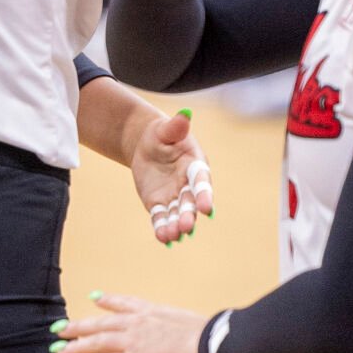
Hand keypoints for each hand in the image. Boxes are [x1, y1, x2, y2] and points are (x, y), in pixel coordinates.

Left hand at [51, 293, 208, 352]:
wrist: (208, 345)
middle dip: (79, 326)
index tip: (94, 298)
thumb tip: (183, 337)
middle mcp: (137, 324)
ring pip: (95, 343)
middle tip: (59, 328)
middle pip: (101, 323)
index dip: (108, 301)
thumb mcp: (189, 326)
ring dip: (74, 347)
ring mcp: (133, 342)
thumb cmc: (208, 339)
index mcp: (152, 313)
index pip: (125, 303)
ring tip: (57, 351)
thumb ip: (177, 330)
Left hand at [128, 107, 213, 244]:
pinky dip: (162, 228)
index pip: (202, 181)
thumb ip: (176, 126)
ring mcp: (174, 197)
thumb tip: (185, 115)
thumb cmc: (162, 134)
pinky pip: (161, 218)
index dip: (204, 194)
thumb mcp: (167, 128)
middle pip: (190, 202)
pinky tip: (162, 238)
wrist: (147, 146)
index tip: (206, 207)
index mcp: (195, 165)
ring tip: (173, 236)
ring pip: (177, 214)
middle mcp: (188, 185)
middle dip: (189, 215)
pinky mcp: (159, 204)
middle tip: (187, 226)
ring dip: (176, 225)